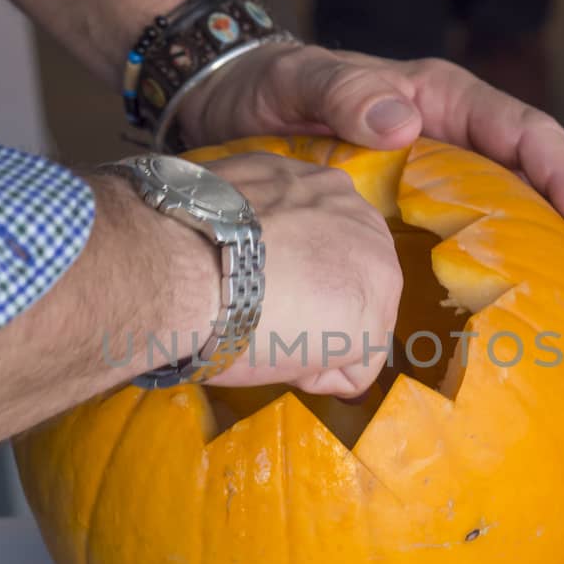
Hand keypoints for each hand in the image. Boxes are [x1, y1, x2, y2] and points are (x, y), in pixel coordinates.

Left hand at [176, 42, 563, 327]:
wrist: (226, 109)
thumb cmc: (268, 87)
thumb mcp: (299, 81)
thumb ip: (344, 93)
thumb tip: (404, 120)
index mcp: (446, 101)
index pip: (529, 138)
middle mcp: (459, 143)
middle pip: (548, 195)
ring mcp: (444, 187)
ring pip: (524, 232)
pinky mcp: (420, 225)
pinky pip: (475, 259)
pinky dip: (508, 293)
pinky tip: (528, 339)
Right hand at [192, 154, 401, 397]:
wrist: (185, 265)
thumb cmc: (190, 233)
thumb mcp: (239, 196)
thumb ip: (267, 215)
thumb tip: (255, 237)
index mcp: (327, 187)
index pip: (327, 246)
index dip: (290, 275)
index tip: (251, 282)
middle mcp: (363, 219)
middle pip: (351, 285)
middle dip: (314, 309)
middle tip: (260, 313)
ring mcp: (377, 272)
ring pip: (354, 328)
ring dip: (313, 341)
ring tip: (264, 330)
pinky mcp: (372, 326)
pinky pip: (350, 373)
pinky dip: (312, 376)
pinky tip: (275, 352)